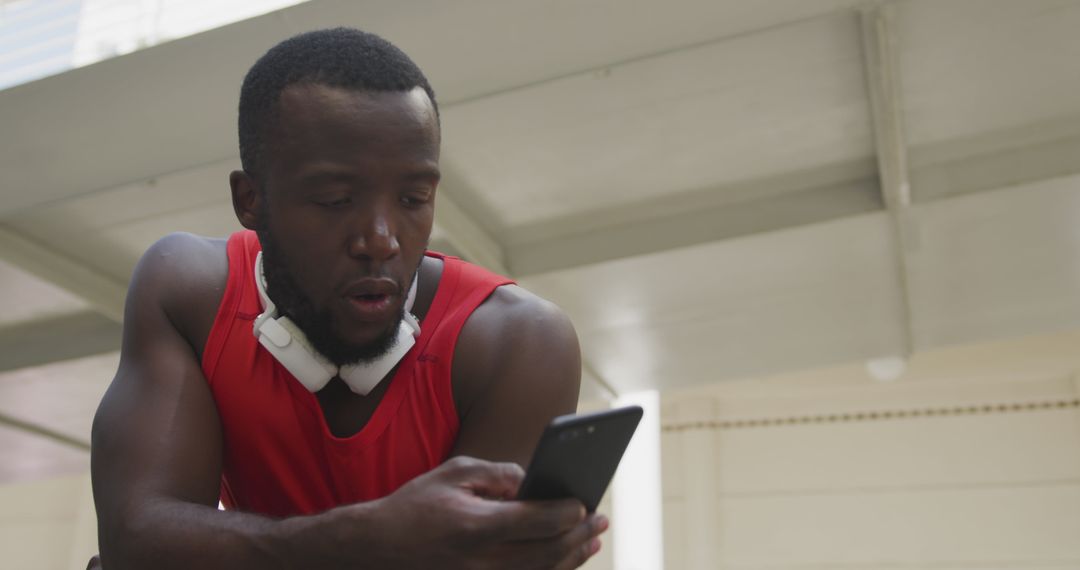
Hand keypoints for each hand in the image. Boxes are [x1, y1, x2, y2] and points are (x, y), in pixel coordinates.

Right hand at [357, 456, 607, 569]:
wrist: (377, 548)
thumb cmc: (416, 505)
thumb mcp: (454, 473)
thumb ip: (498, 473)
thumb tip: (534, 480)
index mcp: (476, 526)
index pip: (536, 521)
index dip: (567, 512)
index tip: (584, 503)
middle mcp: (482, 561)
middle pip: (547, 552)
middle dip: (579, 535)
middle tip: (600, 520)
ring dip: (571, 557)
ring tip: (591, 541)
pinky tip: (563, 559)